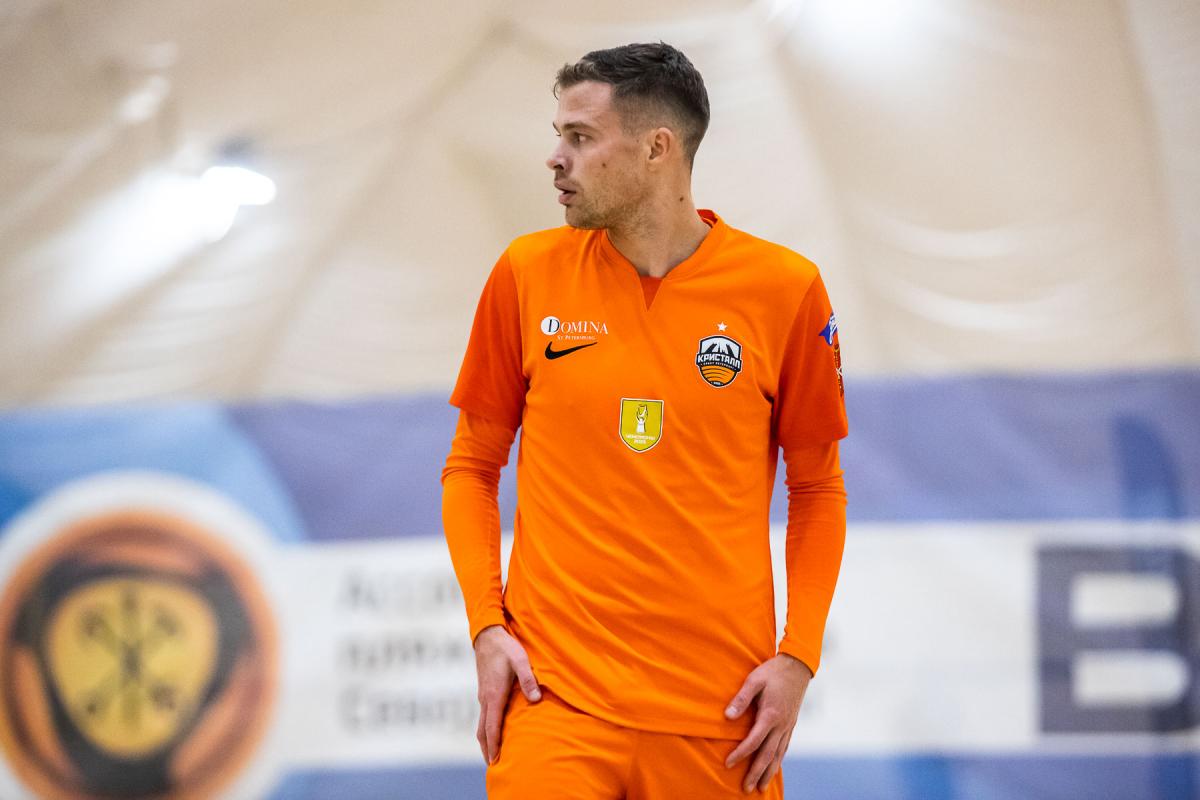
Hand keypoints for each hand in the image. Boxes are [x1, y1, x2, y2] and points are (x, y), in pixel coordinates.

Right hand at [473, 624, 541, 764]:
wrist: (488, 634)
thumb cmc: (506, 647)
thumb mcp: (520, 660)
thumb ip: (529, 679)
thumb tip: (536, 699)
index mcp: (494, 695)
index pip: (492, 726)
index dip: (494, 745)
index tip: (495, 761)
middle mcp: (486, 698)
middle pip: (482, 730)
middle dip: (487, 748)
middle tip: (492, 765)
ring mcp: (483, 695)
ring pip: (481, 723)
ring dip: (485, 739)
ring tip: (491, 753)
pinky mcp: (484, 691)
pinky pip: (483, 715)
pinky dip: (486, 728)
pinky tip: (493, 730)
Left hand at [723, 653, 811, 792]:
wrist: (797, 666)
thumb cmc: (773, 671)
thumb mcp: (754, 680)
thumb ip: (741, 699)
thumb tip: (727, 716)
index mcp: (770, 715)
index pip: (754, 741)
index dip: (740, 754)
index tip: (728, 764)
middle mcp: (781, 725)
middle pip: (768, 755)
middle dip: (756, 773)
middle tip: (747, 788)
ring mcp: (788, 726)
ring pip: (778, 755)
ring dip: (769, 772)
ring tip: (761, 787)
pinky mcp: (791, 724)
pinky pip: (785, 747)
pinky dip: (778, 761)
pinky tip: (773, 767)